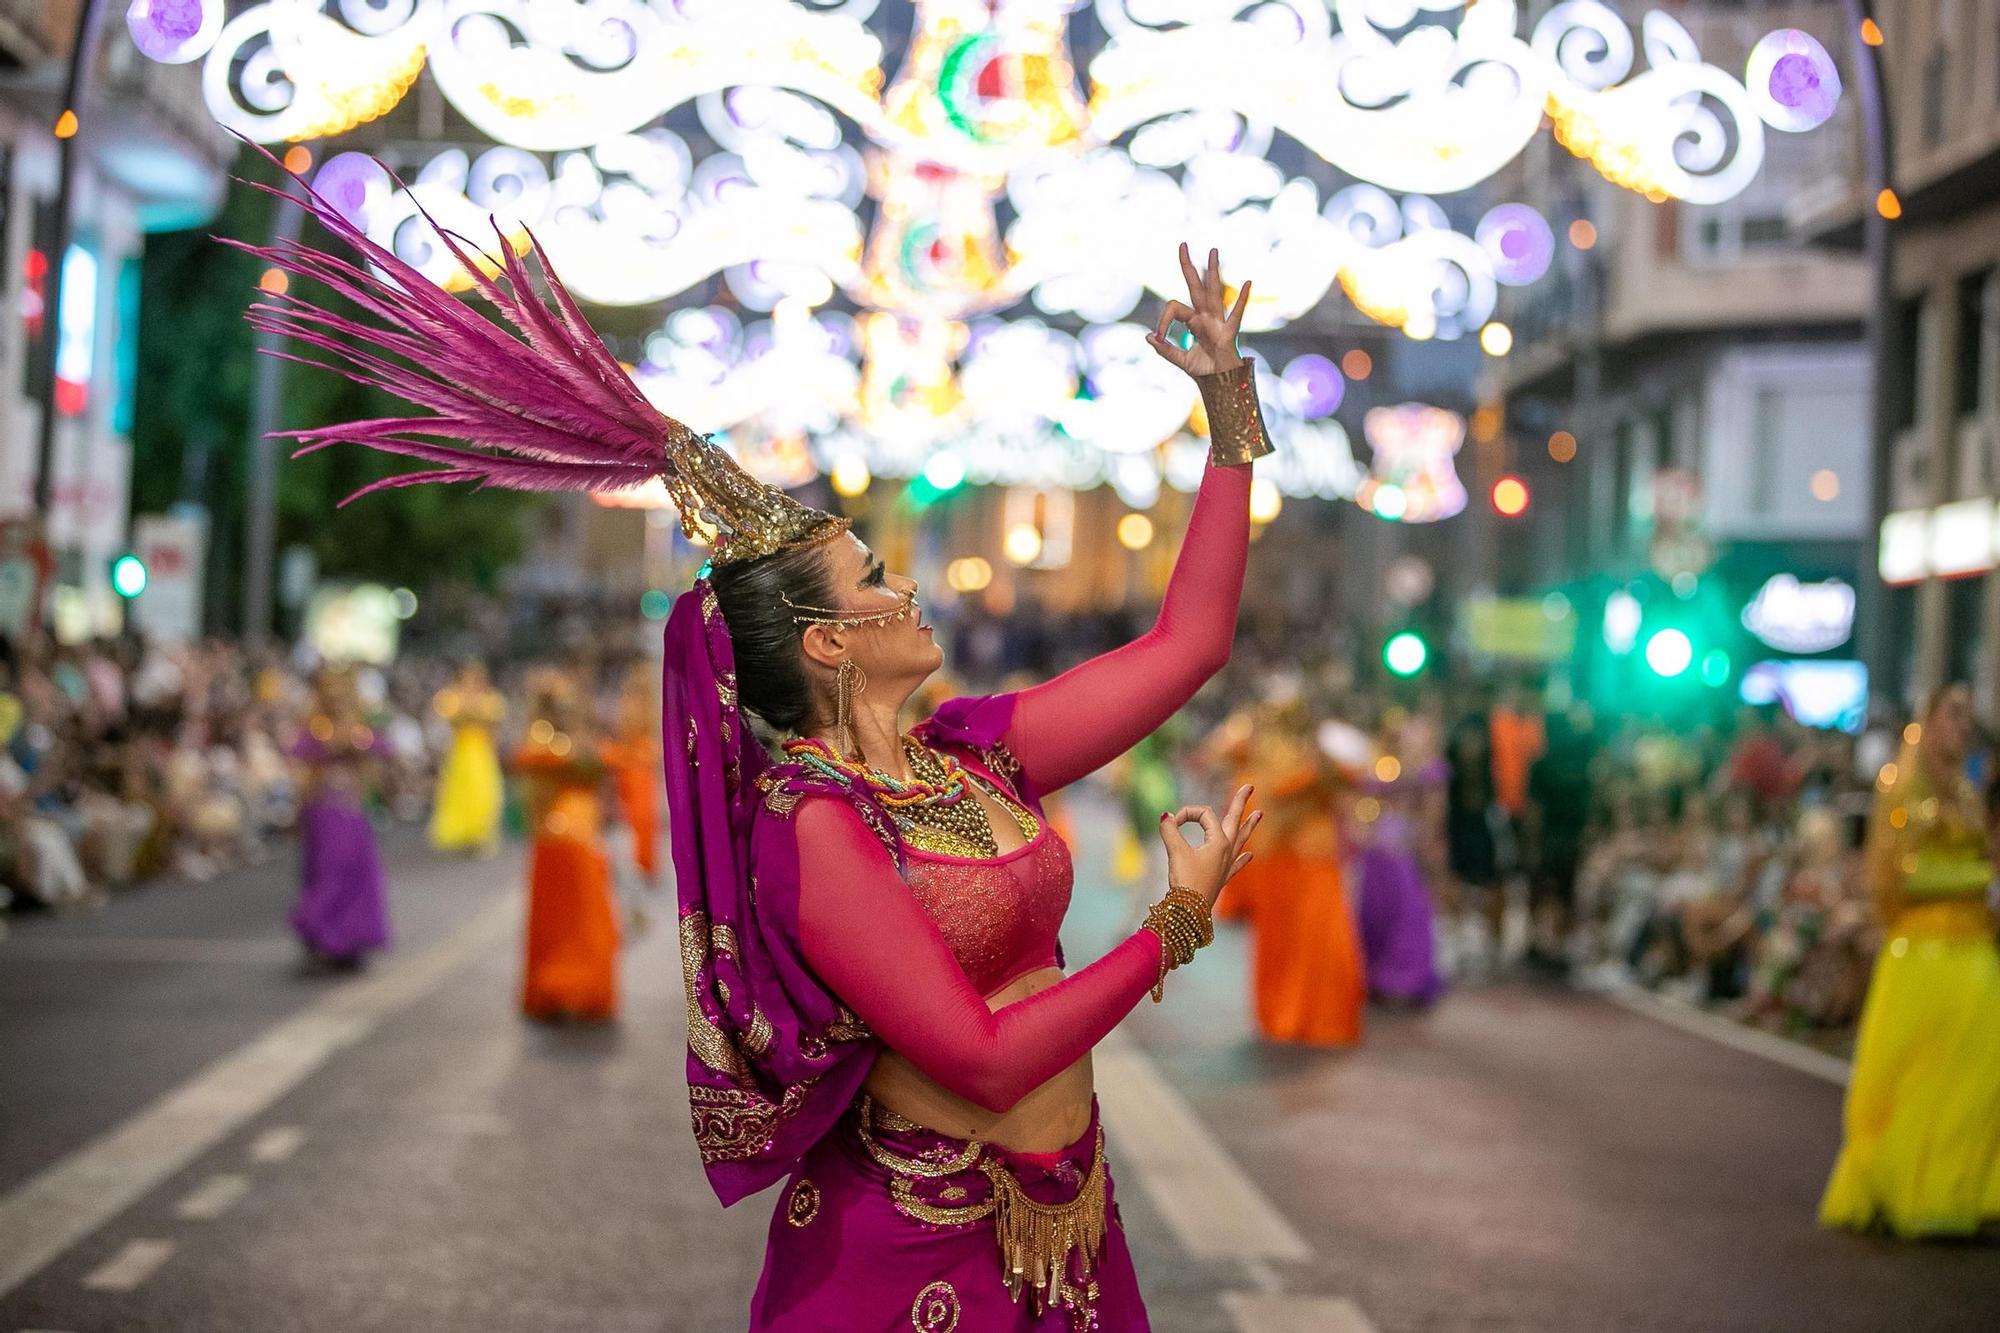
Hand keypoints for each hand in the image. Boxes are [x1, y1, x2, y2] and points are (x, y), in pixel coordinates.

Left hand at [1148, 243, 1250, 378]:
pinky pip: (1236, 314)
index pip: (1174, 307)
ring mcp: (1218, 322)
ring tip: (1213, 251)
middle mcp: (1205, 316)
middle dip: (1188, 267)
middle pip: (1195, 286)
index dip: (1163, 320)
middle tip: (1182, 245)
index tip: (1158, 336)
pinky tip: (1247, 282)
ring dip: (1213, 271)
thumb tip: (1148, 337)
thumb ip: (1165, 349)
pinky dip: (1242, 299)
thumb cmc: (1203, 370)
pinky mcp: (1229, 333)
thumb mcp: (1179, 359)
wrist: (1219, 383)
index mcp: (1193, 321)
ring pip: (1214, 292)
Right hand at [1159, 783, 1262, 910]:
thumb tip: (1165, 816)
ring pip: (1241, 840)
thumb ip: (1170, 831)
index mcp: (1219, 841)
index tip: (1170, 822)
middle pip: (1235, 820)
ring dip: (1249, 826)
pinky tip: (1250, 855)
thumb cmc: (1186, 882)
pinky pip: (1237, 863)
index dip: (1187, 813)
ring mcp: (1227, 864)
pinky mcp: (1222, 877)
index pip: (1205, 815)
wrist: (1191, 912)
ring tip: (1260, 814)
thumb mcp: (1175, 852)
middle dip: (1241, 803)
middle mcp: (1227, 850)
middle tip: (1250, 787)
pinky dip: (1243, 858)